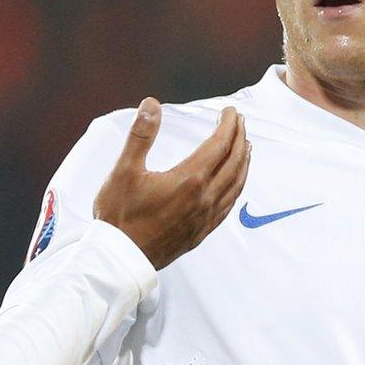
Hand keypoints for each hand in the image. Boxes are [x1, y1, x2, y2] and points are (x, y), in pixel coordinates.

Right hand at [92, 100, 249, 268]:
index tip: (231, 112)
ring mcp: (205, 218)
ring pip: (236, 185)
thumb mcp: (124, 170)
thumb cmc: (119, 217)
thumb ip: (141, 135)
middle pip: (233, 162)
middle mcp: (204, 199)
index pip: (219, 145)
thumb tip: (151, 105)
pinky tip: (234, 184)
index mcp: (189, 180)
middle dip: (239, 139)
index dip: (228, 125)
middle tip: (240, 123)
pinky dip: (237, 187)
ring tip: (245, 148)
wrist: (120, 259)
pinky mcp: (201, 232)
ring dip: (243, 162)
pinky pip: (229, 205)